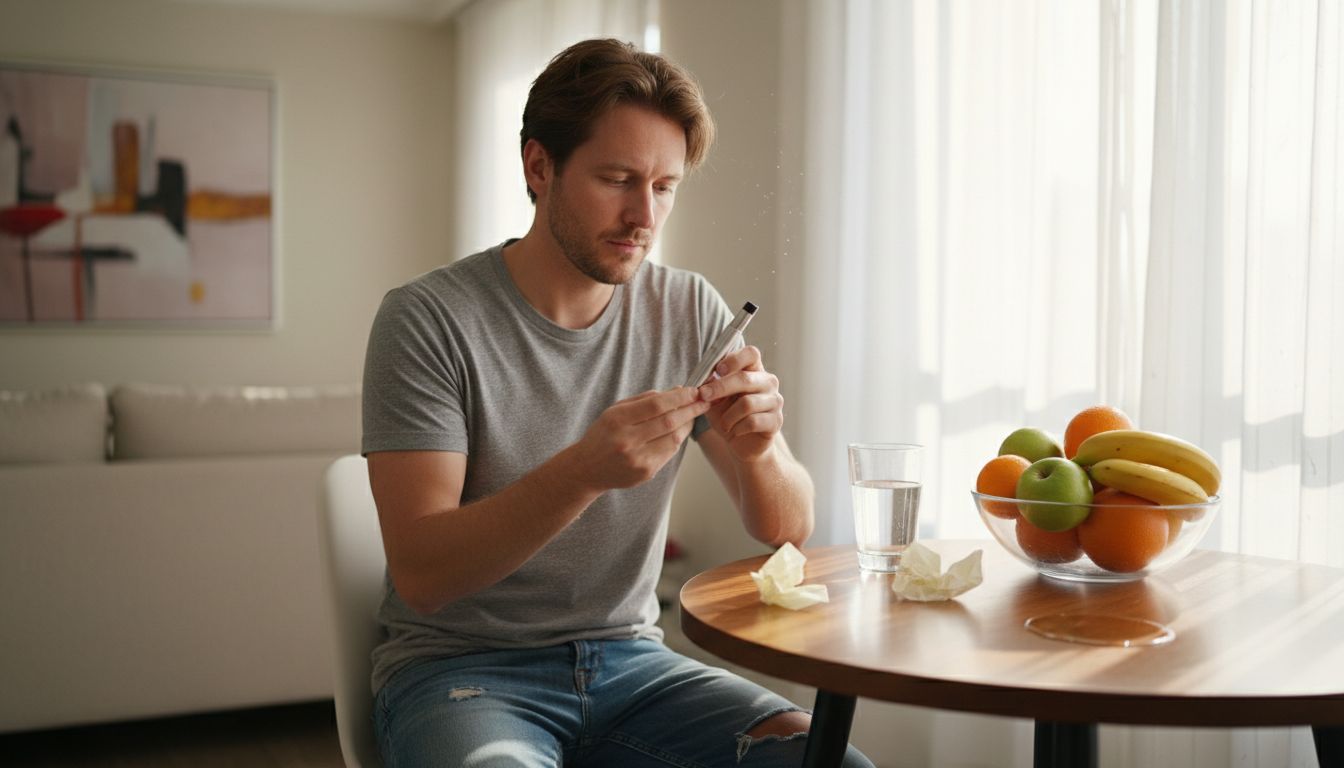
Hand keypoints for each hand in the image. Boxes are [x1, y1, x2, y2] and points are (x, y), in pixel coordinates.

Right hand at [568, 387, 711, 490]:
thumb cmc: (603, 435)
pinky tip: (682, 429)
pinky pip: (670, 452)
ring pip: (674, 438)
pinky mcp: (646, 472)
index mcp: (617, 420)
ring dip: (688, 424)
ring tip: (695, 413)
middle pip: (669, 421)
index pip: (656, 404)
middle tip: (703, 400)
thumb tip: (676, 390)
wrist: (587, 468)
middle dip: (690, 409)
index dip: (679, 396)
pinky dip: (679, 438)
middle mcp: (627, 440)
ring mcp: (638, 459)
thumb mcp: (616, 410)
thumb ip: (645, 399)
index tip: (693, 390)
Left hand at [697, 345, 782, 461]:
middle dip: (720, 388)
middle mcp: (768, 382)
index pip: (752, 354)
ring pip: (747, 403)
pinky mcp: (776, 421)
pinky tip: (735, 431)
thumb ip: (710, 387)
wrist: (741, 444)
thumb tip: (703, 379)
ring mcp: (775, 401)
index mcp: (754, 370)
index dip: (734, 359)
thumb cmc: (728, 416)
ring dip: (728, 416)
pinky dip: (738, 428)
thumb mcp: (714, 399)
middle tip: (704, 396)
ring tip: (724, 424)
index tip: (718, 370)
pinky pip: (753, 422)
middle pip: (745, 379)